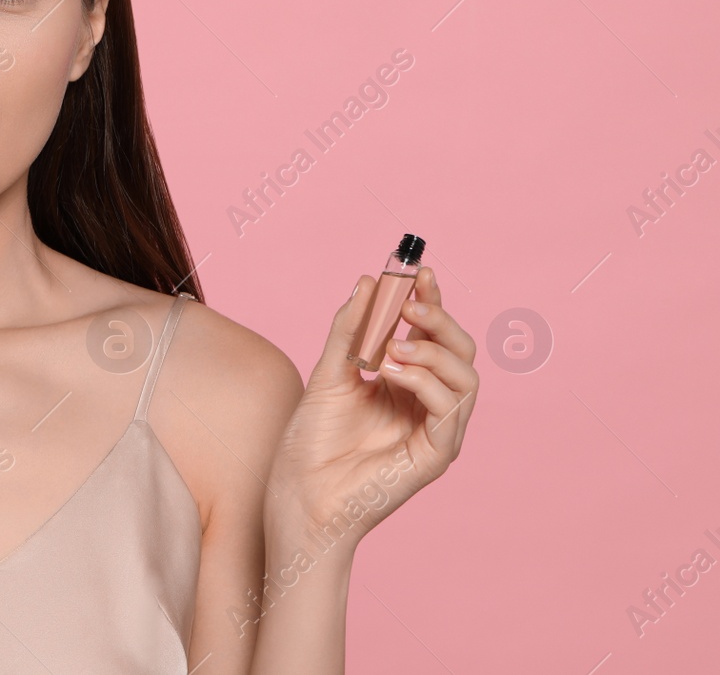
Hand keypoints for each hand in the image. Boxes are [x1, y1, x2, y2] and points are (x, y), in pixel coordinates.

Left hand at [266, 267, 477, 541]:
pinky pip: (450, 409)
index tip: (418, 271)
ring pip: (465, 377)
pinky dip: (425, 381)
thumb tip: (368, 282)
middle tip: (409, 305)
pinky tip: (392, 373)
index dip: (430, 301)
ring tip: (391, 349)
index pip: (432, 334)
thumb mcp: (328, 373)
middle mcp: (428, 404)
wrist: (299, 494)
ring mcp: (437, 430)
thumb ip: (349, 330)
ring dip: (431, 351)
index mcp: (406, 382)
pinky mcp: (437, 454)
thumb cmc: (312, 441)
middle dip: (439, 320)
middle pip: (460, 351)